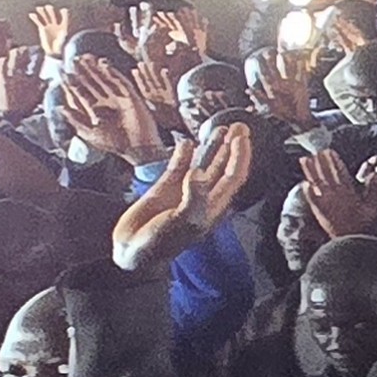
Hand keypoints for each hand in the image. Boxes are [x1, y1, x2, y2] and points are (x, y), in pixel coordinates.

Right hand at [109, 120, 255, 271]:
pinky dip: (183, 154)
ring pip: (203, 164)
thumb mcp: (183, 222)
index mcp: (213, 206)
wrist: (133, 250)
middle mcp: (202, 196)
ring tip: (220, 128)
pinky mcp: (164, 188)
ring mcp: (183, 191)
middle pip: (223, 167)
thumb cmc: (161, 242)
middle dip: (232, 146)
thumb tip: (198, 172)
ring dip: (212, 146)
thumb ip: (193, 197)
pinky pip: (178, 166)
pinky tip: (187, 142)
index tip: (243, 137)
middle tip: (239, 125)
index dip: (240, 156)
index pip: (233, 176)